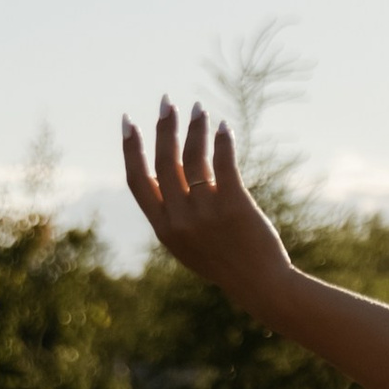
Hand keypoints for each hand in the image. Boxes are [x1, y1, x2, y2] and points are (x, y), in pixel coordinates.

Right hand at [122, 100, 294, 301]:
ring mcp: (206, 212)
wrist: (261, 286)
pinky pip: (223, 163)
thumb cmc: (226, 265)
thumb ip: (174, 217)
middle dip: (163, 128)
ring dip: (194, 129)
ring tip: (198, 109)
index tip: (128, 122)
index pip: (137, 181)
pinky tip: (223, 127)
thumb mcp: (189, 246)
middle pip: (164, 162)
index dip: (130, 149)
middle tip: (167, 102)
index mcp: (164, 229)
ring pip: (193, 158)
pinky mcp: (234, 205)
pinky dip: (221, 141)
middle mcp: (181, 219)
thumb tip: (170, 174)